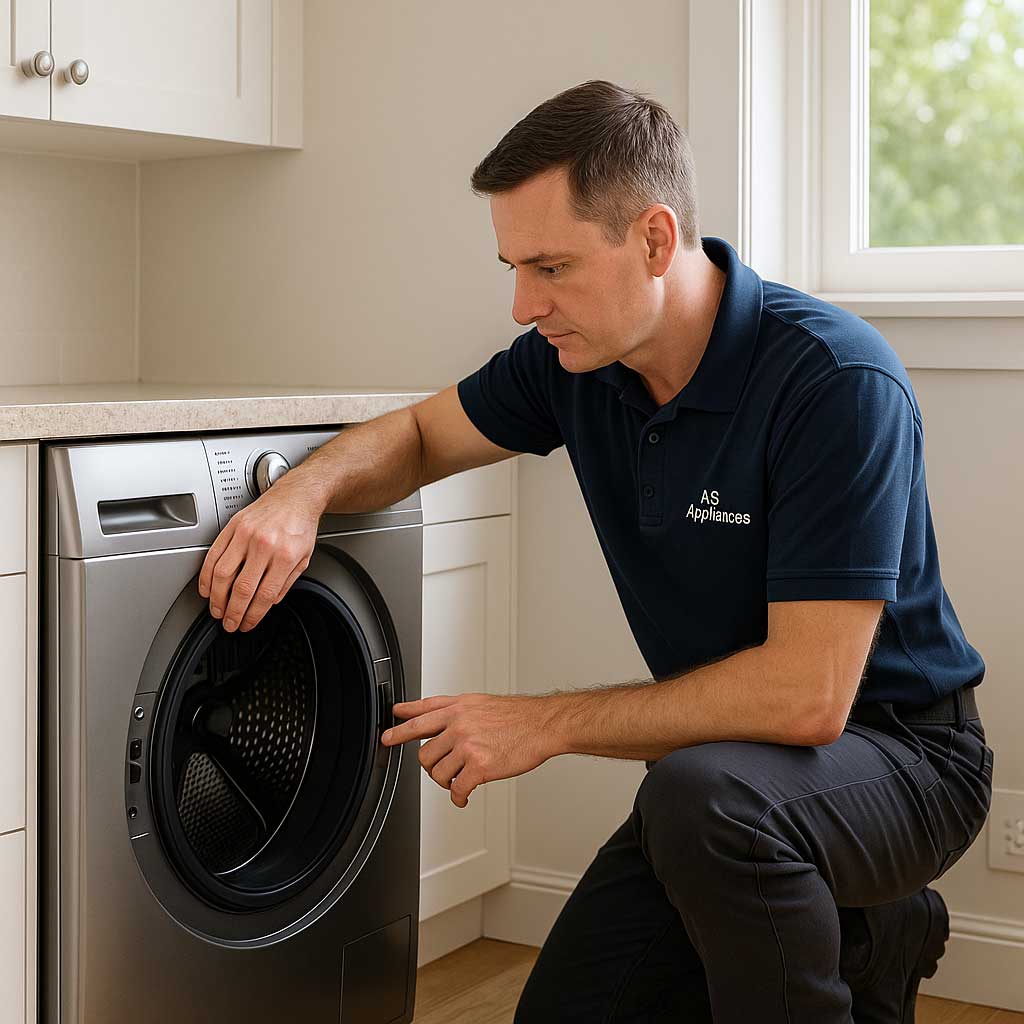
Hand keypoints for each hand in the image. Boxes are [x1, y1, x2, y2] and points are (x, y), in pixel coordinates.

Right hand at [197, 476, 323, 631]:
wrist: (295, 496)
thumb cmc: (300, 526)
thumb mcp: (304, 558)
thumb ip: (286, 583)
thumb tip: (268, 603)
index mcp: (285, 556)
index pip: (264, 595)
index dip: (253, 615)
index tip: (246, 624)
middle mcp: (264, 545)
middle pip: (242, 589)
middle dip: (233, 612)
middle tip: (229, 623)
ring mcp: (246, 535)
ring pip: (223, 574)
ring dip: (216, 598)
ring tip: (217, 610)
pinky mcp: (232, 527)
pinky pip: (214, 555)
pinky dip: (207, 575)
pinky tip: (207, 588)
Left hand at [380, 693, 558, 807]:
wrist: (542, 725)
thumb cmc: (516, 716)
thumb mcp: (477, 702)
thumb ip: (450, 708)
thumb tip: (428, 713)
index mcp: (457, 709)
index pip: (420, 718)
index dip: (399, 729)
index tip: (386, 737)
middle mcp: (458, 725)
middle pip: (424, 753)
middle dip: (430, 767)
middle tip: (441, 770)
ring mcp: (468, 745)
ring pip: (438, 773)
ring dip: (446, 782)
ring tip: (458, 781)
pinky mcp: (479, 766)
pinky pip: (457, 789)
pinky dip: (458, 797)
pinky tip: (464, 797)